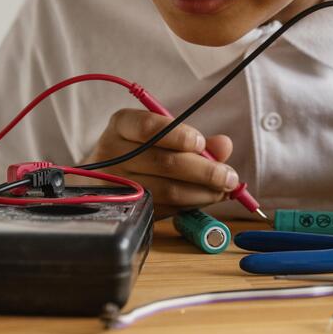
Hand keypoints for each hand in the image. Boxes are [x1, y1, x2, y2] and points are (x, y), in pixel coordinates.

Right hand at [81, 108, 238, 218]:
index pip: (148, 126)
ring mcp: (115, 185)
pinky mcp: (125, 209)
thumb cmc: (141, 149)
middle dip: (204, 170)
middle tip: (229, 176)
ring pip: (166, 189)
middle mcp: (112, 153)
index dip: (178, 135)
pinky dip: (190, 204)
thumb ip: (194, 139)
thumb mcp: (162, 135)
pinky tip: (205, 199)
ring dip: (202, 191)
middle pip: (163, 161)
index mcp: (121, 124)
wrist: (103, 177)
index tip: (201, 143)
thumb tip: (224, 145)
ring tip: (224, 189)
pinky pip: (164, 208)